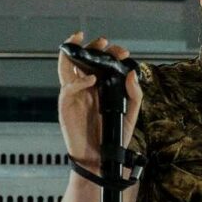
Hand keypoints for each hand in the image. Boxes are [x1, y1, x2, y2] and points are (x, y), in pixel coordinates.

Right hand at [57, 29, 141, 166]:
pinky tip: (91, 79)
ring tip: (86, 42)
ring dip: (74, 52)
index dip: (110, 54)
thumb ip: (134, 94)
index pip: (102, 63)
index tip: (123, 53)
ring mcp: (74, 95)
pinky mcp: (66, 106)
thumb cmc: (115, 138)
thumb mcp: (131, 114)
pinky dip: (78, 81)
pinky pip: (68, 88)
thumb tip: (132, 72)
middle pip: (83, 59)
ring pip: (66, 66)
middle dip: (93, 47)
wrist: (101, 159)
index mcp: (100, 87)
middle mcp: (85, 87)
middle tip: (105, 42)